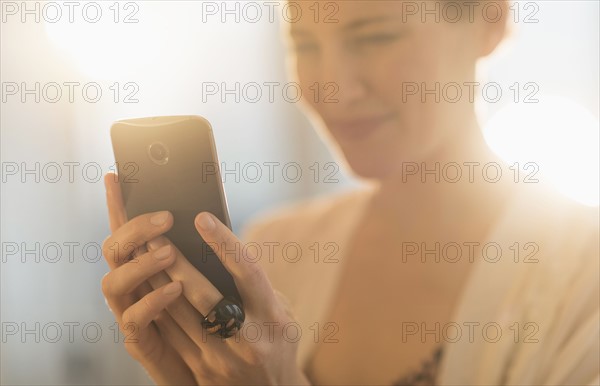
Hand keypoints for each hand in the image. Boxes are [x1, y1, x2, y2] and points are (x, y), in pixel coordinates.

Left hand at [101, 173, 308, 384]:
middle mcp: (248, 339)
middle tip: (156, 233)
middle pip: (203, 294)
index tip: (203, 218)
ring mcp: (221, 359)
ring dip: (157, 280)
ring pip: (179, 314)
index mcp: (272, 318)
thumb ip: (255, 285)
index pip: (247, 273)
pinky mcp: (200, 372)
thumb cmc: (277, 341)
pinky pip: (170, 335)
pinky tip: (145, 286)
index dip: (224, 243)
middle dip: (176, 261)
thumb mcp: (281, 312)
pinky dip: (156, 306)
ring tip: (143, 253)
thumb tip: (221, 247)